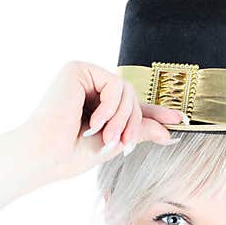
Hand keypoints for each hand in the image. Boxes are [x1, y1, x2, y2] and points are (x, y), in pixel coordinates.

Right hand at [12, 60, 185, 185]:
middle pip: (132, 97)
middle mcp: (88, 87)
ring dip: (123, 119)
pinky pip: (115, 84)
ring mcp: (83, 76)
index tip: (178, 120)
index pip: (130, 105)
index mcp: (95, 104)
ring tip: (108, 138)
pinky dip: (111, 108)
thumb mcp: (114, 142)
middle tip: (125, 145)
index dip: (155, 113)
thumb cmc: (70, 155)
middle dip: (134, 123)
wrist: (46, 155)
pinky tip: (94, 123)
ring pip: (126, 91)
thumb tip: (169, 131)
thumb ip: (139, 131)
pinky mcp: (77, 69)